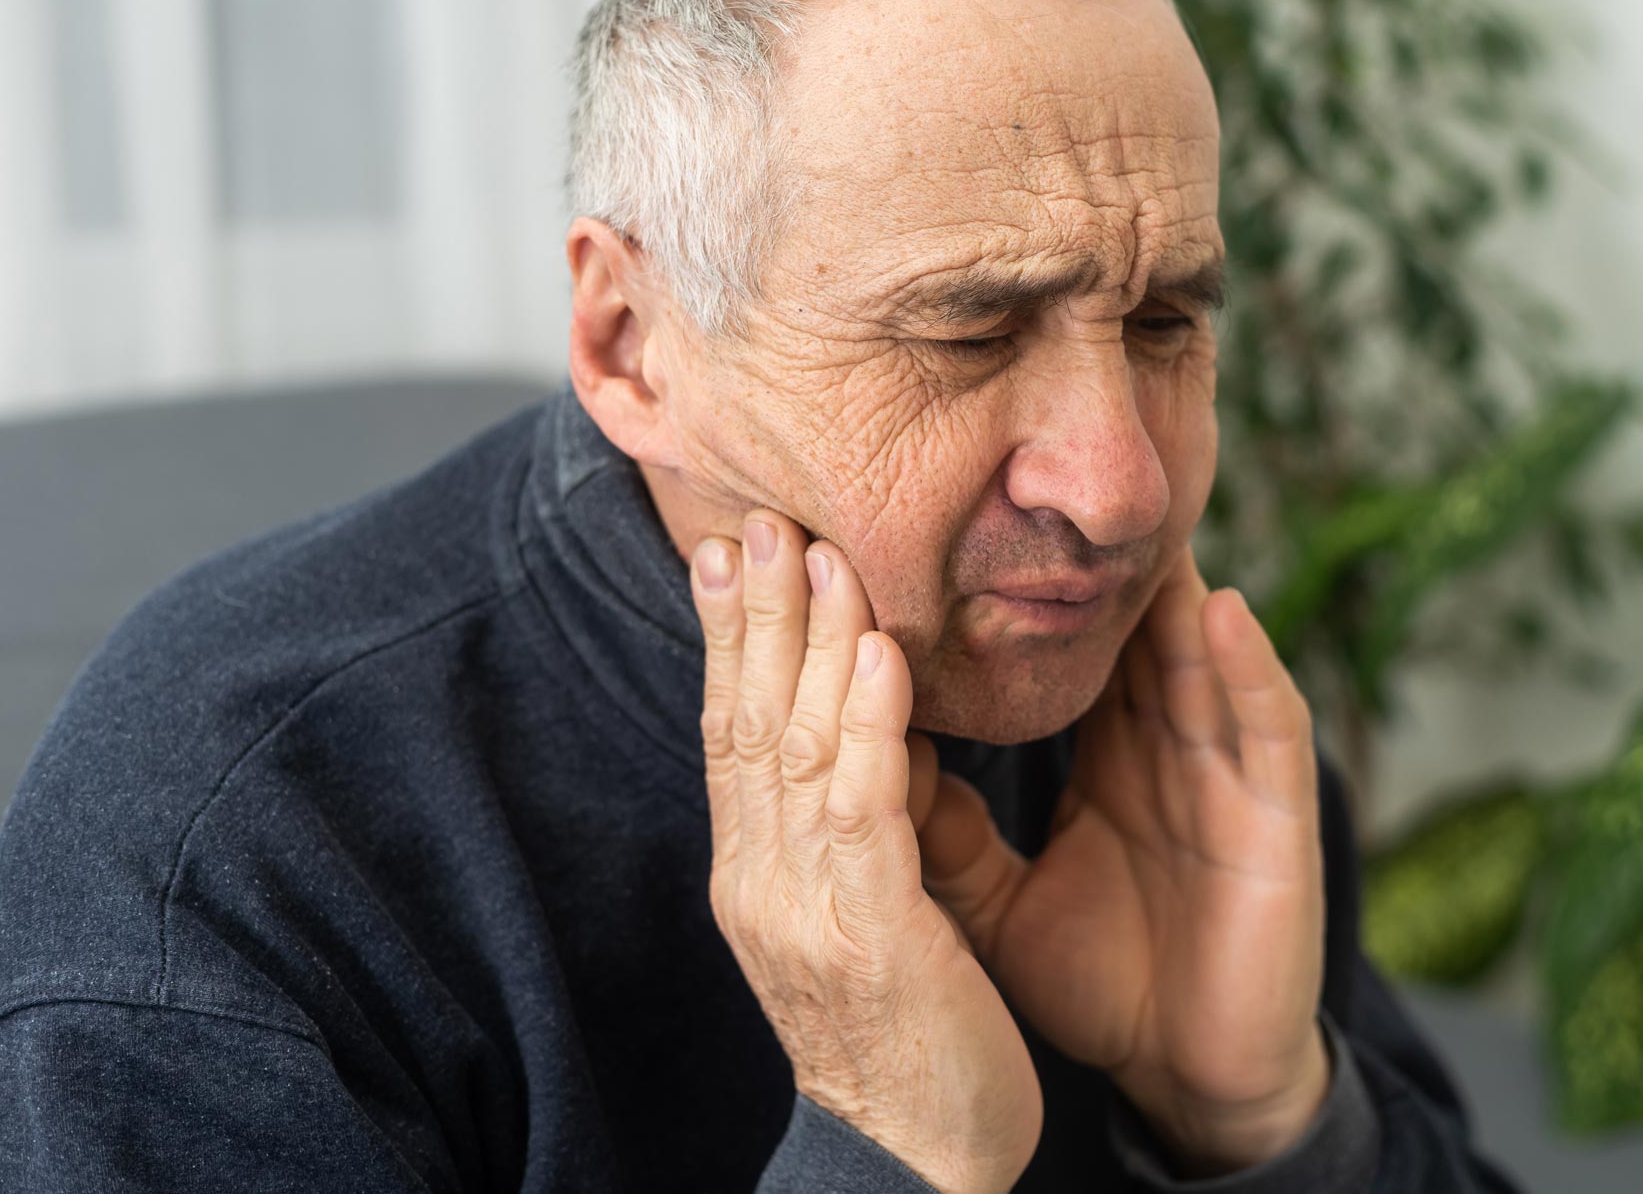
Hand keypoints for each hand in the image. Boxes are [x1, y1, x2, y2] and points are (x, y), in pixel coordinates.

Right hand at [690, 510, 1041, 1193]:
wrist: (914, 1168)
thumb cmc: (899, 1038)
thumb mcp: (848, 920)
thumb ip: (839, 830)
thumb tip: (853, 735)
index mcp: (755, 878)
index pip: (728, 735)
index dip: (728, 640)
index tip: (729, 552)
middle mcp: (761, 883)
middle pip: (744, 723)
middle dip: (753, 615)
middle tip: (757, 515)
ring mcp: (806, 908)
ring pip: (793, 748)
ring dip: (807, 641)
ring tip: (817, 548)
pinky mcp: (871, 932)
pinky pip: (864, 810)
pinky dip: (866, 723)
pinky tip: (878, 652)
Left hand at [917, 546, 1329, 1177]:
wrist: (1188, 1078)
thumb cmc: (1102, 984)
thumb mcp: (998, 901)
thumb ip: (942, 831)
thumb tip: (865, 752)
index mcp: (1101, 759)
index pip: (1055, 657)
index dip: (1006, 600)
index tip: (938, 539)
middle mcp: (1165, 748)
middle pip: (1128, 633)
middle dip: (1086, 563)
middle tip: (1029, 478)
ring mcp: (1226, 774)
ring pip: (1196, 656)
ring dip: (1168, 587)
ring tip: (1127, 511)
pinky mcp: (1279, 814)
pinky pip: (1267, 725)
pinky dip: (1250, 666)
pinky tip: (1219, 610)